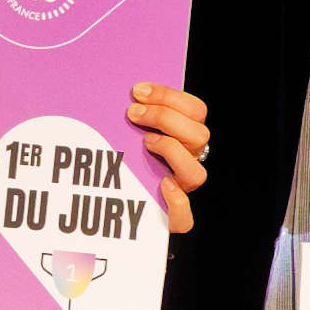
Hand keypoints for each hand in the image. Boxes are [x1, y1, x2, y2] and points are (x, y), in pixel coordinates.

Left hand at [128, 81, 209, 234]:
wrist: (110, 206)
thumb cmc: (116, 160)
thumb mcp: (123, 132)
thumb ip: (129, 114)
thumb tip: (117, 93)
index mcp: (184, 137)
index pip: (196, 110)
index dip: (170, 96)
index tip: (137, 91)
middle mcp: (188, 162)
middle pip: (199, 136)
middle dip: (165, 118)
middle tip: (132, 113)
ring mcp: (182, 189)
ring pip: (197, 174)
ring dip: (172, 152)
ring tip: (145, 143)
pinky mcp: (172, 218)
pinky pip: (185, 217)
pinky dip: (177, 201)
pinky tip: (162, 184)